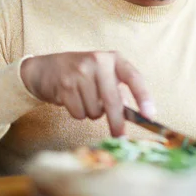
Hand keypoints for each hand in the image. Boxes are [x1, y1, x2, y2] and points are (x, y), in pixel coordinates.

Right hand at [20, 51, 154, 136]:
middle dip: (117, 123)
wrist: (45, 68)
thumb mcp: (103, 74)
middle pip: (113, 100)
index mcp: (113, 58)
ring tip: (84, 98)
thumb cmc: (82, 73)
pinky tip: (72, 100)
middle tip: (121, 137)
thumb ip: (118, 89)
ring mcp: (80, 72)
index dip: (143, 97)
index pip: (134, 77)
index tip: (150, 115)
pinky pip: (79, 113)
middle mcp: (98, 61)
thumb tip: (133, 113)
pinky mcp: (65, 85)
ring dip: (92, 113)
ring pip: (95, 111)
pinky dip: (78, 113)